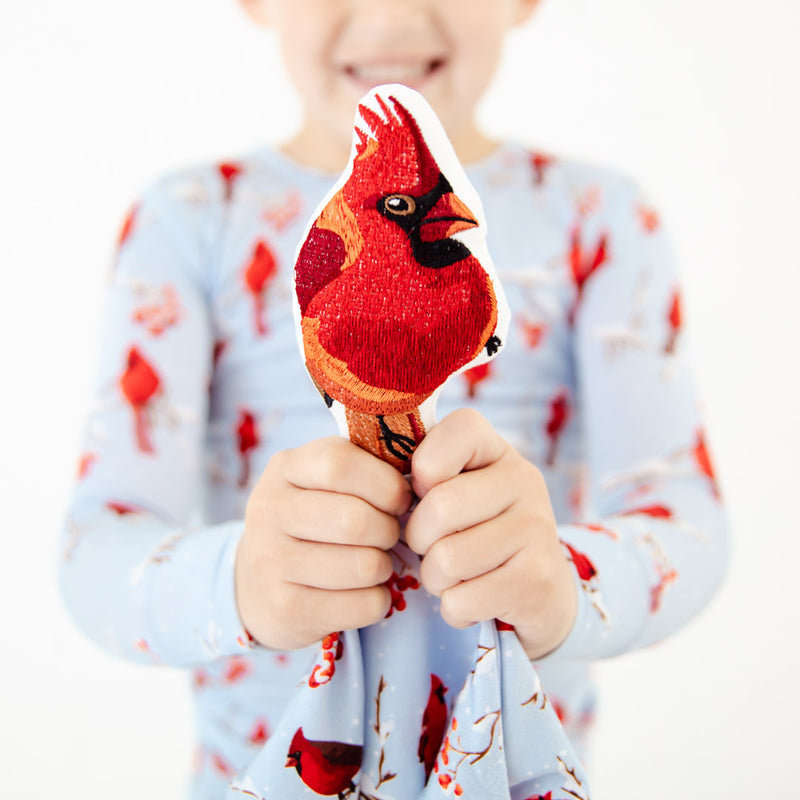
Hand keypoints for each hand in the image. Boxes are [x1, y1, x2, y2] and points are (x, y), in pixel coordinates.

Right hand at [235, 437, 412, 650]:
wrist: (258, 582)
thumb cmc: (314, 520)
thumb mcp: (324, 481)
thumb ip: (365, 467)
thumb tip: (424, 479)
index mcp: (285, 468)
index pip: (339, 463)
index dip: (384, 482)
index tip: (399, 499)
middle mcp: (268, 511)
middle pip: (356, 519)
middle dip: (389, 530)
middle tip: (388, 535)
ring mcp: (270, 562)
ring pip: (364, 566)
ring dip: (385, 566)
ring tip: (374, 562)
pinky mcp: (284, 609)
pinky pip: (363, 605)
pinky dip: (378, 600)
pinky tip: (363, 591)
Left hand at [404, 409, 576, 659]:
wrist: (540, 591)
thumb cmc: (476, 531)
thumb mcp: (457, 491)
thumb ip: (424, 474)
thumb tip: (375, 480)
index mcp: (498, 450)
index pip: (456, 432)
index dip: (424, 469)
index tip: (425, 493)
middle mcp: (524, 480)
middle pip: (439, 507)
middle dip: (419, 539)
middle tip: (430, 547)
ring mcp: (536, 529)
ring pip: (447, 559)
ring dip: (435, 579)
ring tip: (452, 575)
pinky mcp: (536, 580)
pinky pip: (463, 599)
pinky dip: (454, 608)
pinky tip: (472, 598)